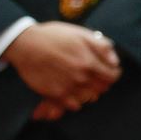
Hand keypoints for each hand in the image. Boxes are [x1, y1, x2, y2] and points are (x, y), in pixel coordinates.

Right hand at [3, 23, 119, 104]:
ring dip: (90, 92)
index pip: (112, 76)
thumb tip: (115, 61)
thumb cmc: (53, 36)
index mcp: (89, 62)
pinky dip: (76, 101)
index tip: (109, 70)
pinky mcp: (54, 94)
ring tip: (83, 83)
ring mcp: (68, 88)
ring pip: (89, 98)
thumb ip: (102, 47)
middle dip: (102, 82)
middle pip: (102, 88)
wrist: (25, 44)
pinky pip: (73, 106)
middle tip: (95, 76)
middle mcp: (81, 77)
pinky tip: (72, 91)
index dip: (113, 73)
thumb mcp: (81, 33)